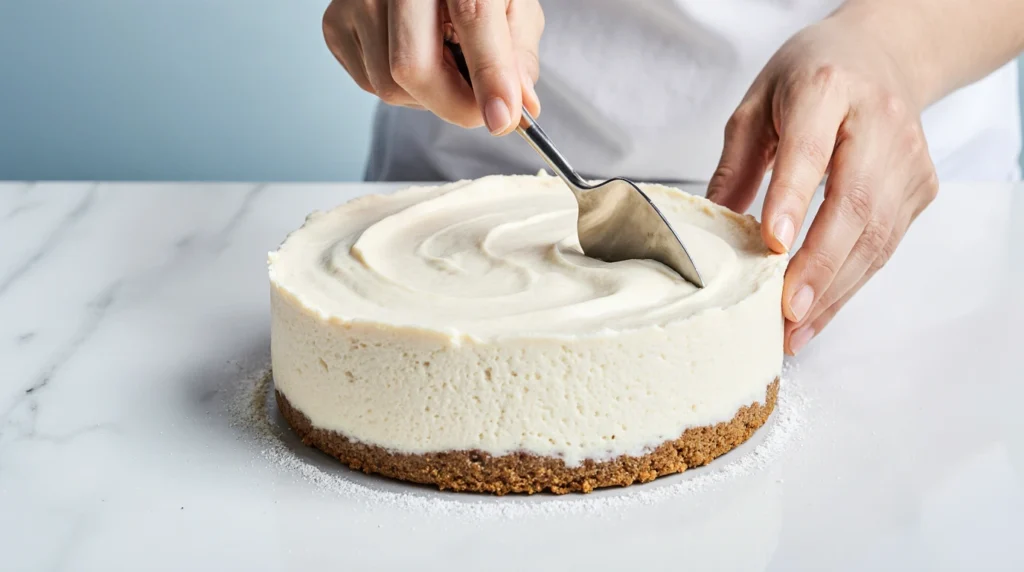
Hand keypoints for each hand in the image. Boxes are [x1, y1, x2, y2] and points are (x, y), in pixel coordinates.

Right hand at [322, 0, 542, 133]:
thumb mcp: (511, 11)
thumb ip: (516, 59)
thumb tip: (517, 109)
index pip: (472, 19)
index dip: (489, 76)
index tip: (502, 120)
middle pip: (411, 68)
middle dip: (453, 104)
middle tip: (482, 108)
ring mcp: (357, 0)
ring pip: (388, 87)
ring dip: (427, 97)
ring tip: (446, 65)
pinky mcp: (335, 24)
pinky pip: (369, 84)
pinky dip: (401, 88)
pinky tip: (416, 58)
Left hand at [706, 14, 938, 354]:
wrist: (881, 56)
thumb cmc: (811, 78)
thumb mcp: (756, 104)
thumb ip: (735, 164)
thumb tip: (712, 230)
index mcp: (826, 88)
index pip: (809, 150)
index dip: (792, 199)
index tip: (772, 244)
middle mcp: (878, 122)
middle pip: (854, 203)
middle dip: (819, 266)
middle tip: (786, 312)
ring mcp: (908, 157)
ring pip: (876, 235)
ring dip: (835, 290)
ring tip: (796, 330)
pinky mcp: (921, 187)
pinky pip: (885, 245)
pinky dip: (851, 283)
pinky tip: (820, 311)